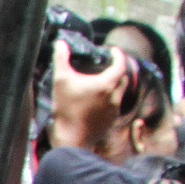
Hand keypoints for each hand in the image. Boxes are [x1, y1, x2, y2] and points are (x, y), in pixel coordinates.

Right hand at [47, 40, 135, 156]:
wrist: (72, 140)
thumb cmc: (67, 110)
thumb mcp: (61, 81)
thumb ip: (61, 59)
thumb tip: (60, 43)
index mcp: (107, 83)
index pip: (121, 63)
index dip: (118, 55)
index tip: (113, 51)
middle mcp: (115, 95)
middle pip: (123, 78)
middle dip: (118, 70)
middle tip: (108, 66)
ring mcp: (114, 109)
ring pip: (119, 92)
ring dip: (114, 85)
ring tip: (103, 83)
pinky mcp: (110, 121)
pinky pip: (114, 105)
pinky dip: (109, 99)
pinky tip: (97, 102)